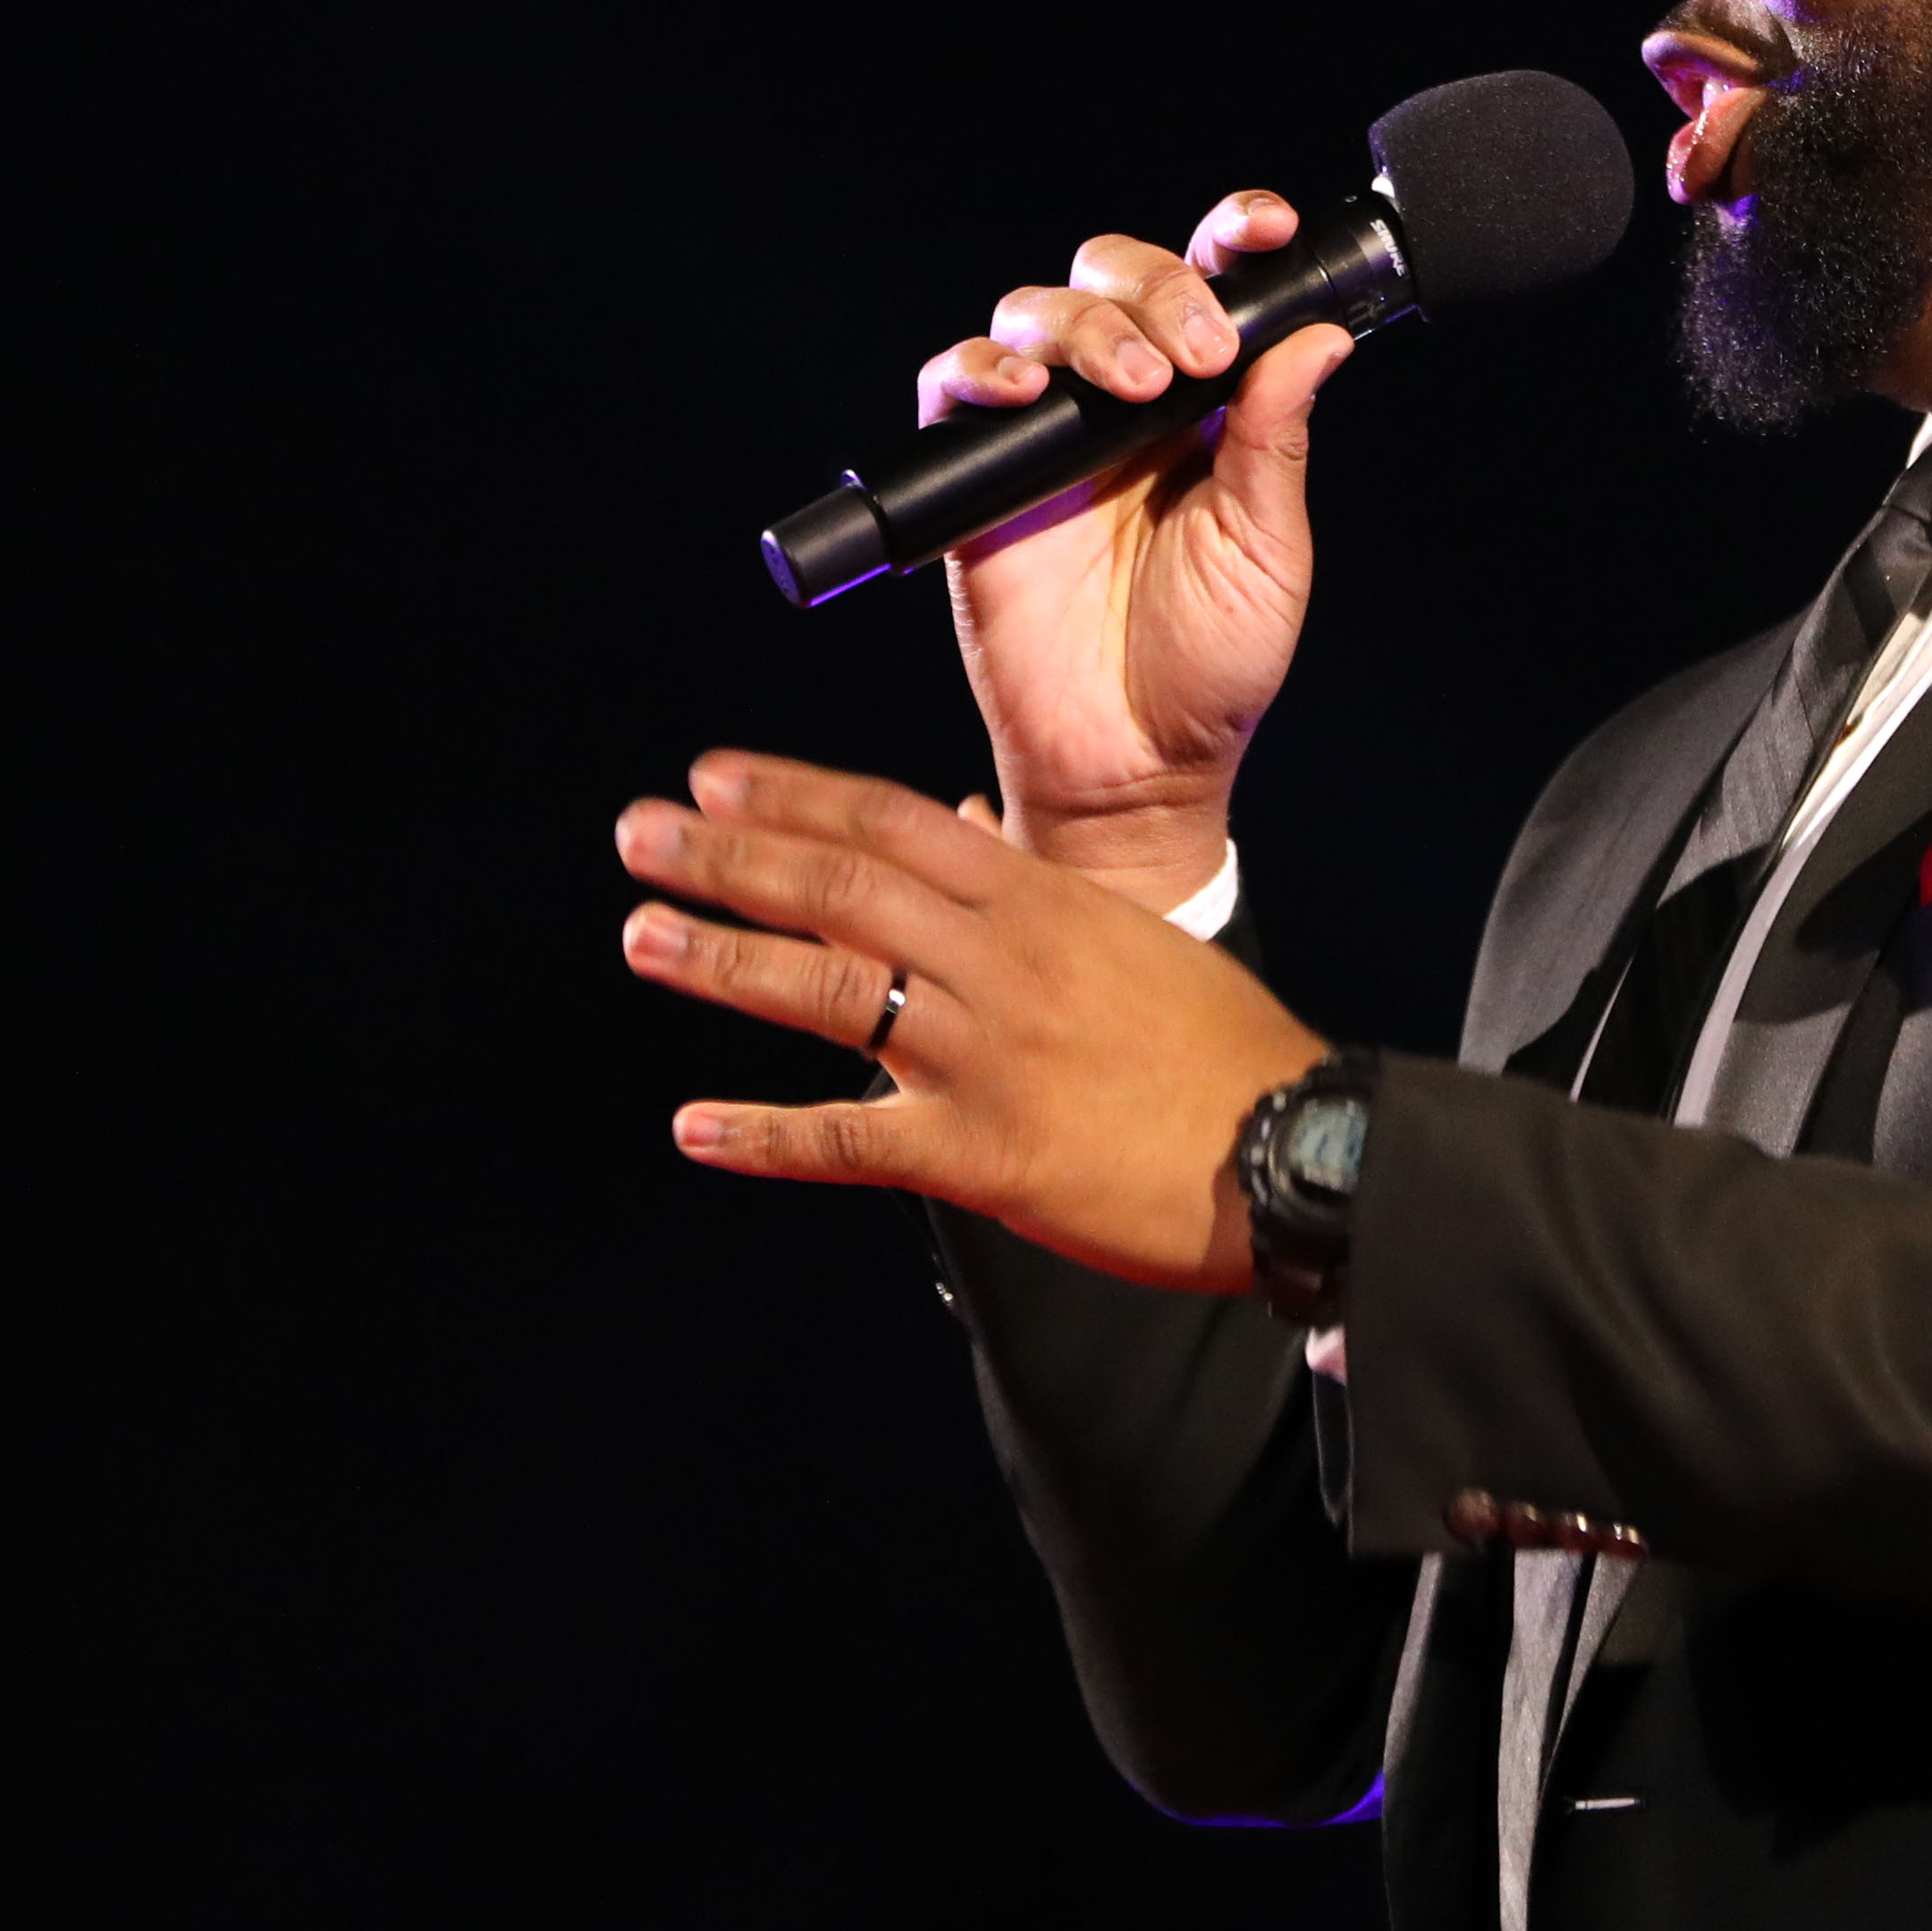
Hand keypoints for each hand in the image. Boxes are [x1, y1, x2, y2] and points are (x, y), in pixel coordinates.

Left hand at [617, 749, 1326, 1288]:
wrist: (1291, 1147)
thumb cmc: (1223, 1049)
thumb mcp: (1135, 940)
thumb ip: (1035, 887)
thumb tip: (957, 826)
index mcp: (1044, 902)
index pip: (893, 821)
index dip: (794, 795)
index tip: (713, 777)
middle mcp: (1004, 965)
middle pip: (842, 889)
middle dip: (730, 857)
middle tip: (640, 833)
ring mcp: (988, 1057)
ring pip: (829, 992)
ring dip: (721, 960)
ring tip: (641, 934)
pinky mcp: (983, 1154)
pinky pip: (853, 1138)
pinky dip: (766, 1133)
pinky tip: (694, 1128)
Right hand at [916, 193, 1360, 905]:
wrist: (1134, 765)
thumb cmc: (1212, 666)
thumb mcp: (1267, 550)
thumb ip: (1277, 441)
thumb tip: (1320, 337)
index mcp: (1210, 407)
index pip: (1213, 288)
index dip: (1230, 238)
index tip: (1259, 227)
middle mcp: (1126, 404)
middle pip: (1115, 277)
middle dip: (1154, 287)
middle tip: (1193, 355)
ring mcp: (1048, 435)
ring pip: (1037, 314)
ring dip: (1083, 326)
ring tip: (1128, 386)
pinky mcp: (978, 478)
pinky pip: (955, 388)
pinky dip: (980, 370)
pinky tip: (1022, 390)